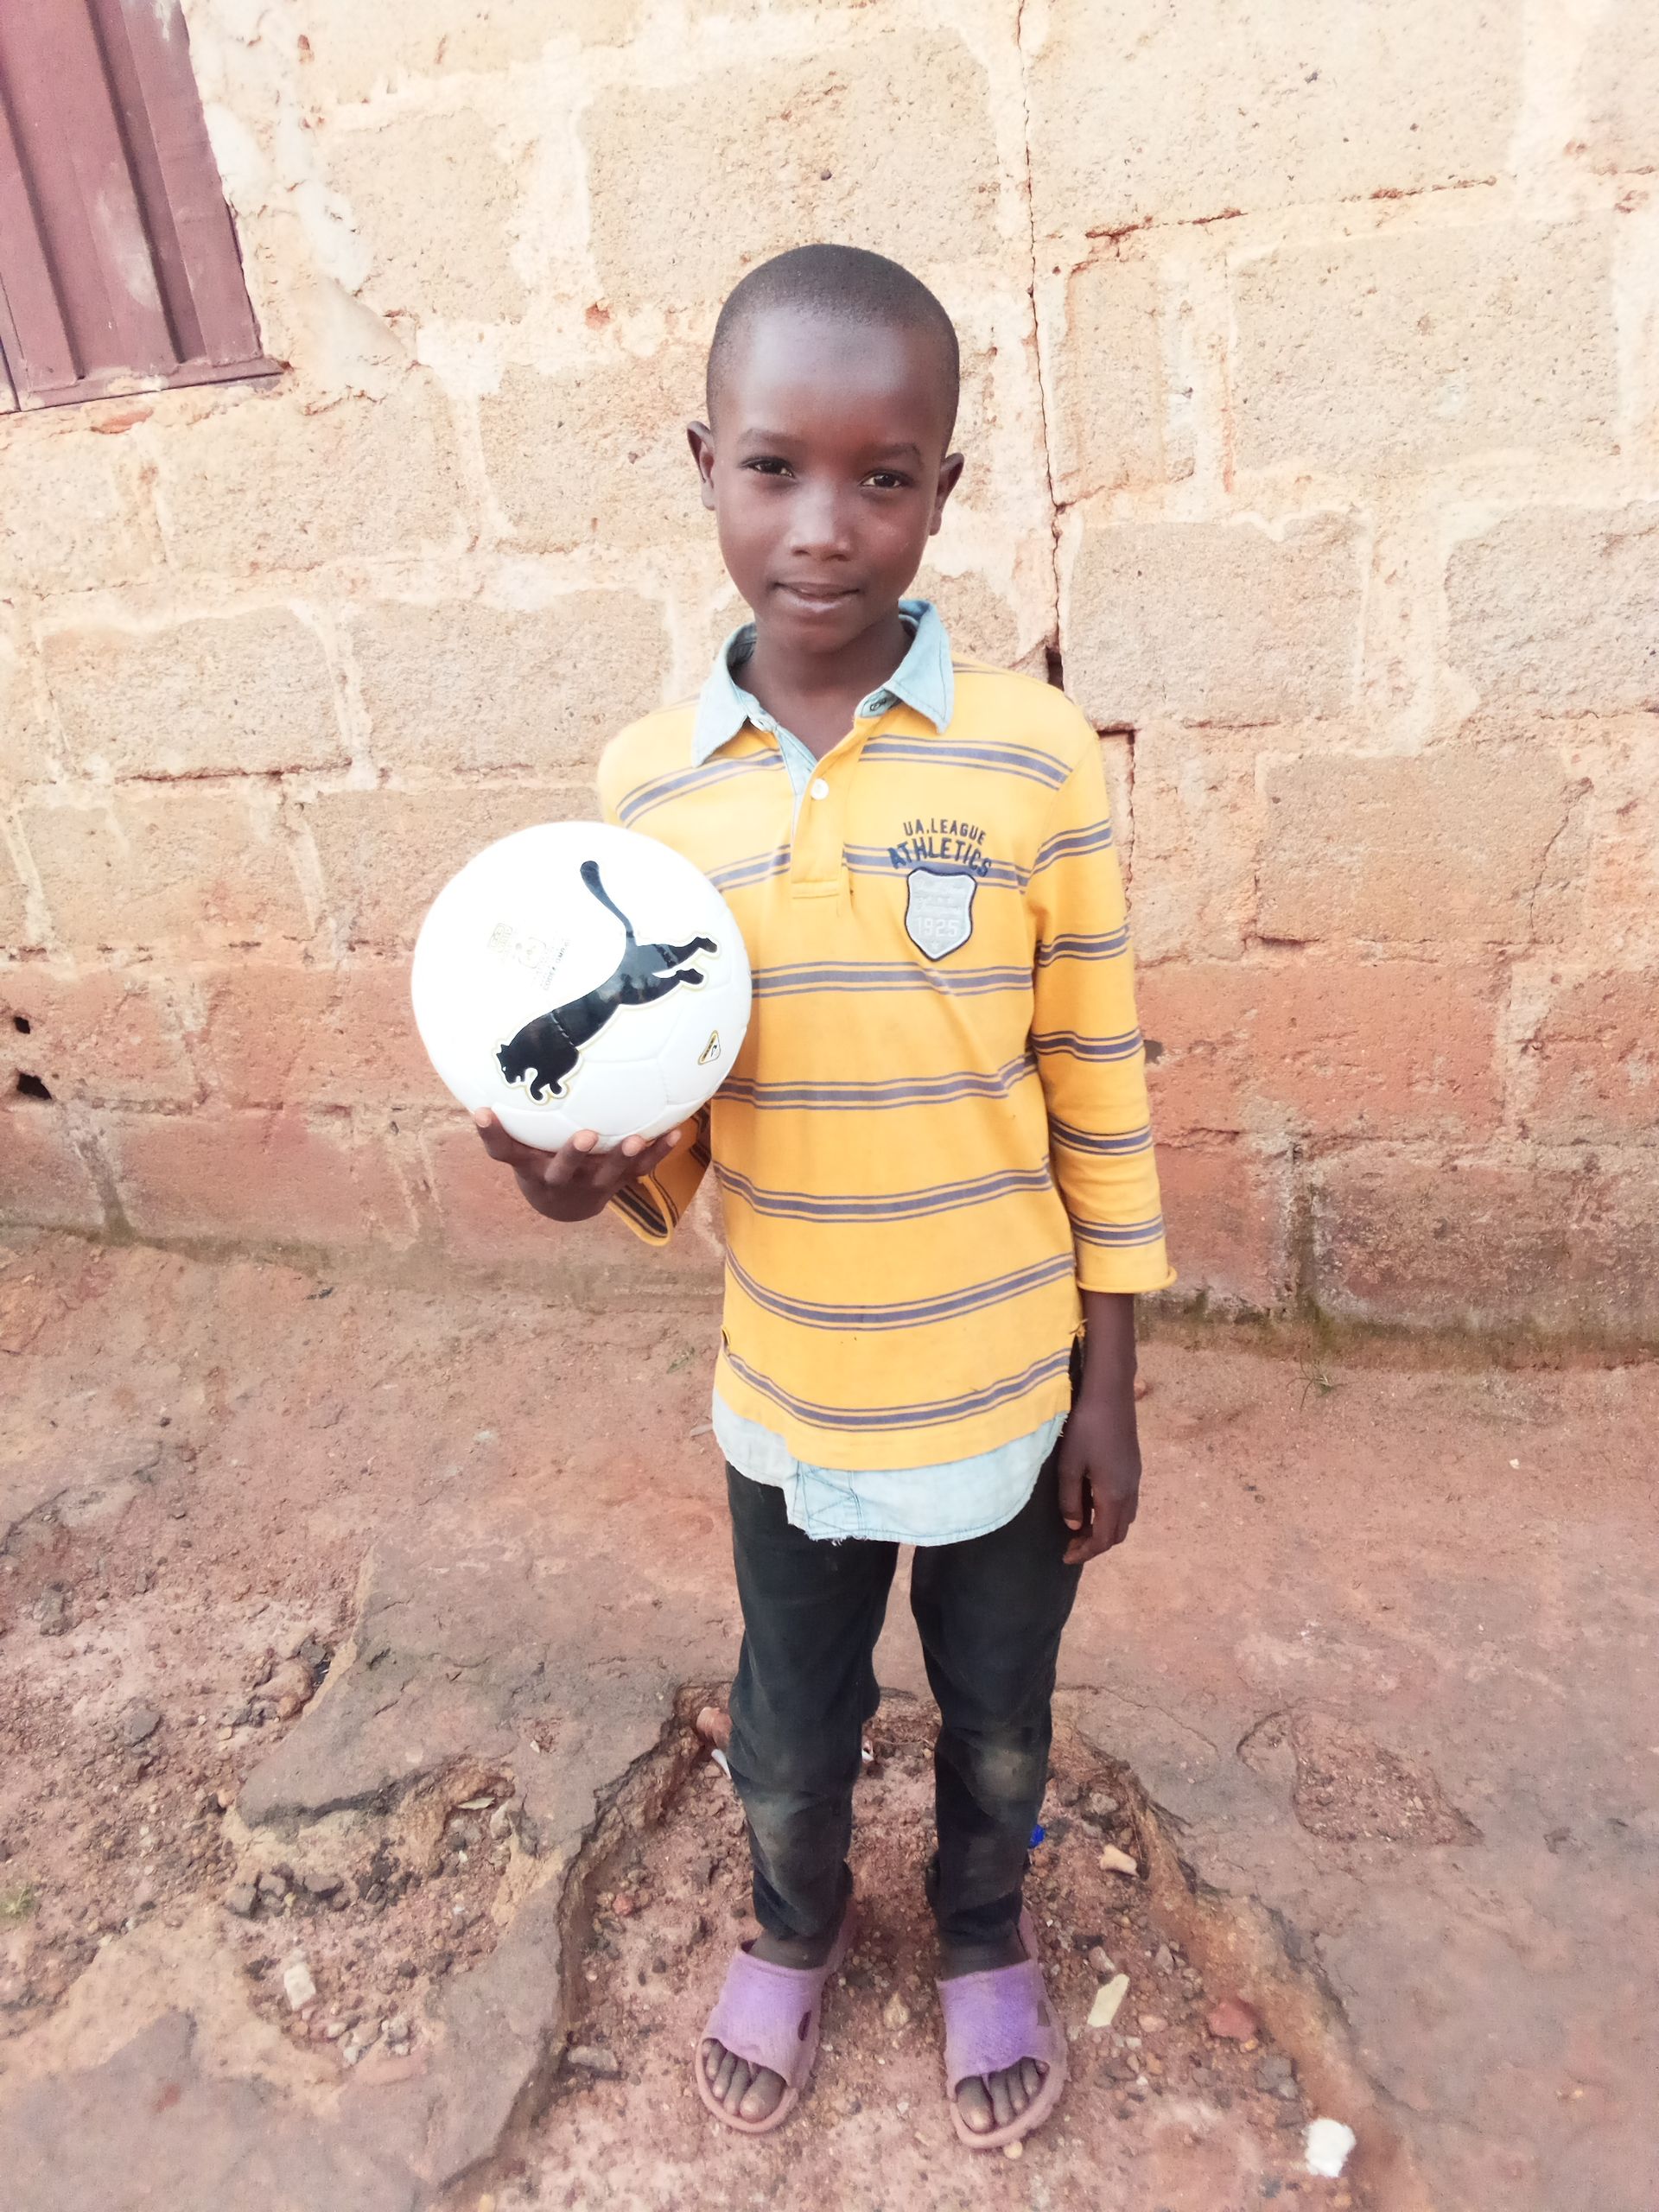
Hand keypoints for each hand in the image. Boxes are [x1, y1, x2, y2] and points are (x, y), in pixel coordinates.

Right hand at [471, 1109, 680, 1222]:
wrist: (564, 1206)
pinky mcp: (618, 1183)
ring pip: (608, 1173)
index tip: (482, 1112)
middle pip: (564, 1170)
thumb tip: (503, 1057)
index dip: (491, 1134)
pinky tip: (677, 1132)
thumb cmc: (538, 1158)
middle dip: (573, 1154)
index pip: (503, 1152)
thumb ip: (515, 1115)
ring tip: (638, 1138)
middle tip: (585, 1134)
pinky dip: (659, 1152)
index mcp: (529, 1166)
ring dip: (624, 1156)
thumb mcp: (521, 1144)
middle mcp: (559, 1179)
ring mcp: (591, 1184)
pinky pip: (640, 1170)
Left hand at [1057, 1389, 1140, 1563]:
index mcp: (1114, 1495)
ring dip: (1105, 1527)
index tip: (1065, 1557)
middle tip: (1071, 1543)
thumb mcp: (1069, 1465)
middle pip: (1118, 1532)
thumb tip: (1074, 1526)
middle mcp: (1130, 1491)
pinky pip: (1126, 1501)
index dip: (1085, 1553)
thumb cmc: (1085, 1427)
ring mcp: (1134, 1478)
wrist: (1110, 1393)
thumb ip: (1070, 1499)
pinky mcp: (1133, 1465)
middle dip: (1096, 1543)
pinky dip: (1110, 1512)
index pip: (1104, 1539)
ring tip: (1080, 1525)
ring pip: (1125, 1517)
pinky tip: (1092, 1500)